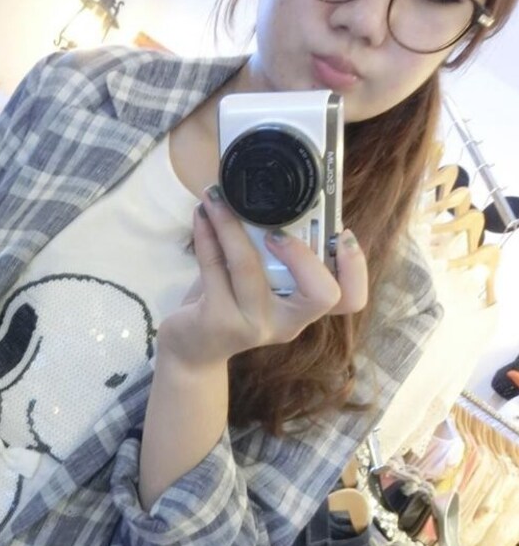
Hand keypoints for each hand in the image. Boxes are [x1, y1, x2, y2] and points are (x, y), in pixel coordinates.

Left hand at [158, 185, 368, 367]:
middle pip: (322, 295)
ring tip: (217, 199)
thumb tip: (276, 196)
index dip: (355, 268)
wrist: (189, 350)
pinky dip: (206, 235)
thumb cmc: (229, 303)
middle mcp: (285, 323)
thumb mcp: (258, 280)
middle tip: (276, 228)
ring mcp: (252, 324)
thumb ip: (273, 252)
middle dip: (304, 253)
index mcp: (302, 310)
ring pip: (250, 268)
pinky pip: (214, 267)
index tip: (343, 233)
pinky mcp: (218, 320)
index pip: (349, 299)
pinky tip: (201, 215)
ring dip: (232, 225)